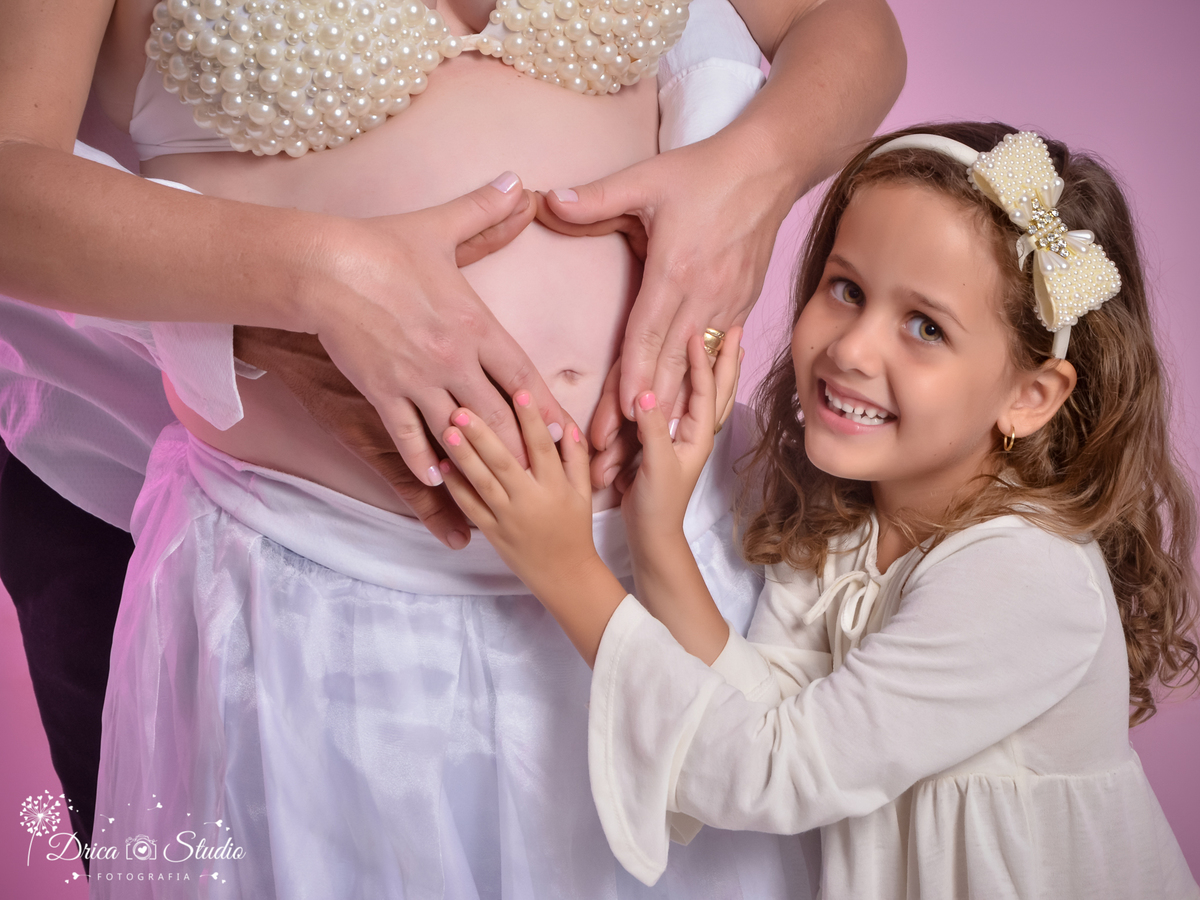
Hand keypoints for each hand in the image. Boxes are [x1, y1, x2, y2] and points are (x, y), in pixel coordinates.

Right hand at [297, 174, 567, 494]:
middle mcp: (453, 358)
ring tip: (498, 486)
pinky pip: (408, 435)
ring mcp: (417, 379)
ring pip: (459, 432)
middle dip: (522, 447)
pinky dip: (423, 458)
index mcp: (475, 324)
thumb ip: (485, 214)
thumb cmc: (382, 246)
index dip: (546, 408)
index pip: (522, 375)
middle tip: (541, 475)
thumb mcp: (440, 227)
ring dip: (480, 460)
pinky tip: (436, 479)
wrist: (323, 265)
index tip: (564, 434)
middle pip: (500, 415)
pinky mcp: (382, 391)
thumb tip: (519, 185)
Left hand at [439, 392, 593, 596]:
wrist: (564, 576)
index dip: (531, 419)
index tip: (519, 391)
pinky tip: (443, 465)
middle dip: (483, 433)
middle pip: (504, 461)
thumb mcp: (583, 493)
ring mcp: (508, 517)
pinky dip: (456, 487)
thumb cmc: (575, 530)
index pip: (541, 447)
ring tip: (447, 429)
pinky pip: (470, 507)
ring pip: (482, 482)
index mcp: (555, 487)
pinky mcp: (492, 532)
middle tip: (463, 408)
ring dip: (463, 455)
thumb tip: (567, 426)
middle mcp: (530, 500)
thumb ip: (576, 458)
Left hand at [541, 137, 792, 453]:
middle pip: (669, 369)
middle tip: (616, 457)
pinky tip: (687, 421)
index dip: (632, 381)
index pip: (646, 338)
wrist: (769, 167)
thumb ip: (594, 198)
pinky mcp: (742, 306)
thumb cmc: (703, 173)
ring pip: (695, 372)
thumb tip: (547, 203)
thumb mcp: (645, 178)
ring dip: (672, 414)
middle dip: (643, 417)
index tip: (619, 419)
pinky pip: (717, 357)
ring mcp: (727, 305)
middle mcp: (703, 297)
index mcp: (674, 272)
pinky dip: (700, 391)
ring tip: (649, 454)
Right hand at [620, 327, 743, 545]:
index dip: (700, 360)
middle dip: (726, 359)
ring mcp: (685, 437)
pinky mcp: (669, 442)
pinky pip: (686, 407)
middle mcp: (696, 433)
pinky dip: (694, 387)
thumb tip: (646, 393)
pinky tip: (693, 380)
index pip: (703, 390)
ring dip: (716, 369)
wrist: (652, 534)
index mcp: (698, 436)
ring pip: (707, 396)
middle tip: (736, 327)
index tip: (696, 332)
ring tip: (727, 346)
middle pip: (717, 389)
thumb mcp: (655, 465)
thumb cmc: (657, 504)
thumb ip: (652, 429)